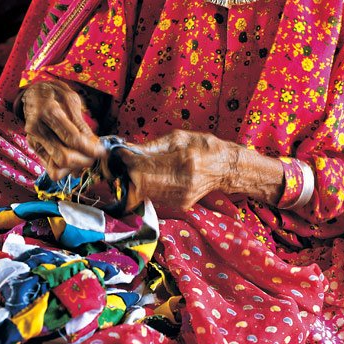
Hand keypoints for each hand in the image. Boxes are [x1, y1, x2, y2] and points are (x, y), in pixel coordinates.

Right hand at [22, 80, 104, 179]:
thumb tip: (93, 145)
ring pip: (56, 168)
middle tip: (94, 155)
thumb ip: (81, 123)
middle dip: (84, 161)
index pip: (72, 139)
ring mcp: (33, 140)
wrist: (33, 93)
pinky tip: (74, 157)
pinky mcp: (33, 147)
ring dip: (75, 167)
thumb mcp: (72, 100)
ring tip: (84, 157)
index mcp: (49, 112)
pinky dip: (66, 167)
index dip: (91, 149)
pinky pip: (50, 167)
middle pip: (63, 158)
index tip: (102, 151)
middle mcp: (38, 129)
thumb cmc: (55, 94)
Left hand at [118, 129, 284, 210]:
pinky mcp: (181, 205)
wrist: (225, 167)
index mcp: (182, 160)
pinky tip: (148, 179)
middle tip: (119, 165)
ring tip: (131, 171)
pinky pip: (154, 197)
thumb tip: (127, 150)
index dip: (125, 161)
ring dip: (132, 183)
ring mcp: (181, 196)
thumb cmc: (201, 146)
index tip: (118, 154)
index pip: (143, 165)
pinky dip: (146, 189)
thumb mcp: (178, 138)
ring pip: (144, 194)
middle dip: (124, 174)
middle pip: (139, 184)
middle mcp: (182, 181)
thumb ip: (152, 146)